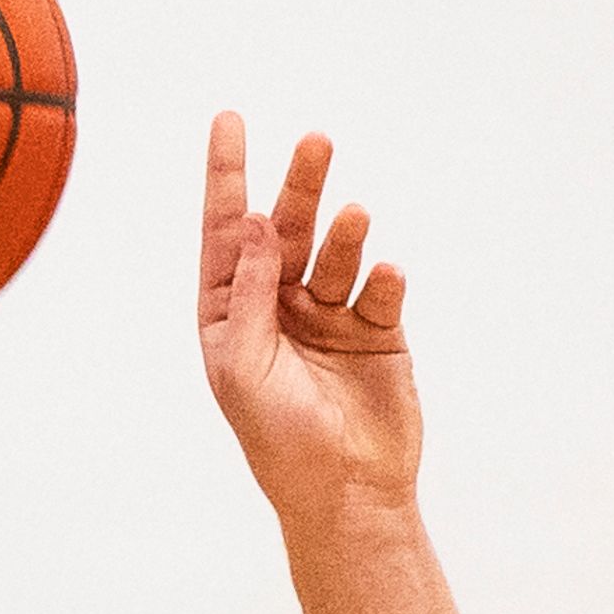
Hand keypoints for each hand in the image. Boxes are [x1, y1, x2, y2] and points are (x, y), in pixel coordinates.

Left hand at [199, 113, 422, 526]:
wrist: (344, 493)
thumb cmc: (277, 441)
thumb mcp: (243, 369)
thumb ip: (247, 296)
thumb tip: (250, 225)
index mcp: (231, 315)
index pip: (226, 233)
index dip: (226, 177)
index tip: (228, 120)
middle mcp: (279, 306)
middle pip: (286, 229)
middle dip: (299, 187)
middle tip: (314, 142)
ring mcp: (330, 316)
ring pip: (337, 254)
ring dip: (346, 233)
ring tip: (355, 214)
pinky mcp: (378, 331)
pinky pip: (381, 290)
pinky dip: (385, 278)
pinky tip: (387, 274)